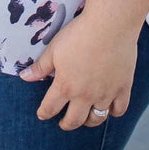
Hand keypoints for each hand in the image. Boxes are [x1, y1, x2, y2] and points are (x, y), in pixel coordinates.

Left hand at [19, 14, 137, 130]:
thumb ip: (41, 67)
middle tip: (63, 123)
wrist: (109, 25)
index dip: (44, 113)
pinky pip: (119, 110)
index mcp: (65, 86)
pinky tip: (109, 107)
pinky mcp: (123, 88)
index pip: (50, 108)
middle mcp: (85, 96)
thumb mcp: (54, 49)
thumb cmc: (79, 34)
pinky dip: (113, 112)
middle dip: (66, 124)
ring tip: (85, 117)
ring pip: (96, 119)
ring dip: (88, 121)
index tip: (42, 114)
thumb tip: (25, 77)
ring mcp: (105, 94)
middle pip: (73, 120)